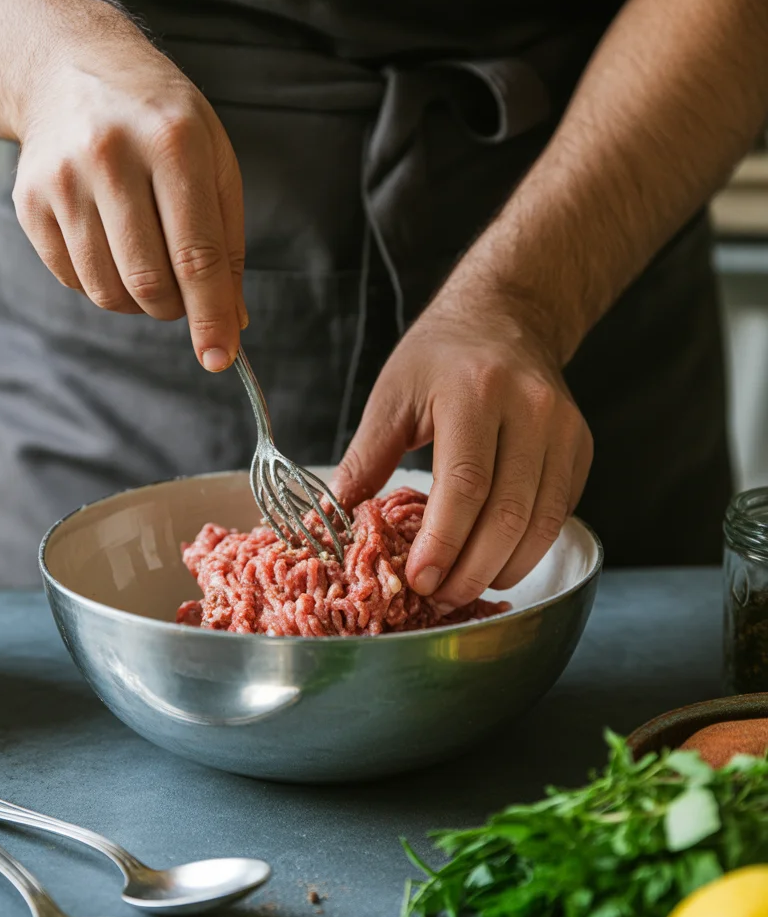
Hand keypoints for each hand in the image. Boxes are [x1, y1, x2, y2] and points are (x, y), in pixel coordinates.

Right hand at [13, 31, 245, 370]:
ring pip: (108, 291)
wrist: (70, 68)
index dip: (210, 316)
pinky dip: (102, 284)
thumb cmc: (161, 121)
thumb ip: (227, 242)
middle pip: (149, 282)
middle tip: (185, 295)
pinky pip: (74, 280)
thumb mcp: (213, 160)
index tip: (220, 357)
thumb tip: (233, 321)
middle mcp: (111, 157)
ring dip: (139, 302)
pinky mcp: (30, 201)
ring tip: (150, 266)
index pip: (196, 255)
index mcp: (172, 142)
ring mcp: (63, 180)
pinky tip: (112, 247)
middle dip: (176, 309)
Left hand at [330, 280, 592, 608]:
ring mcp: (564, 431)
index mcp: (475, 391)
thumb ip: (366, 458)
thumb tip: (335, 520)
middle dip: (470, 569)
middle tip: (436, 598)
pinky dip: (525, 550)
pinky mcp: (580, 450)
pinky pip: (558, 516)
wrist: (507, 318)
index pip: (466, 483)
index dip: (443, 541)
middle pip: (508, 513)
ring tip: (461, 589)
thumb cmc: (440, 357)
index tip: (418, 580)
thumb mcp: (392, 395)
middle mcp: (530, 410)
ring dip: (500, 569)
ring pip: (540, 524)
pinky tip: (493, 563)